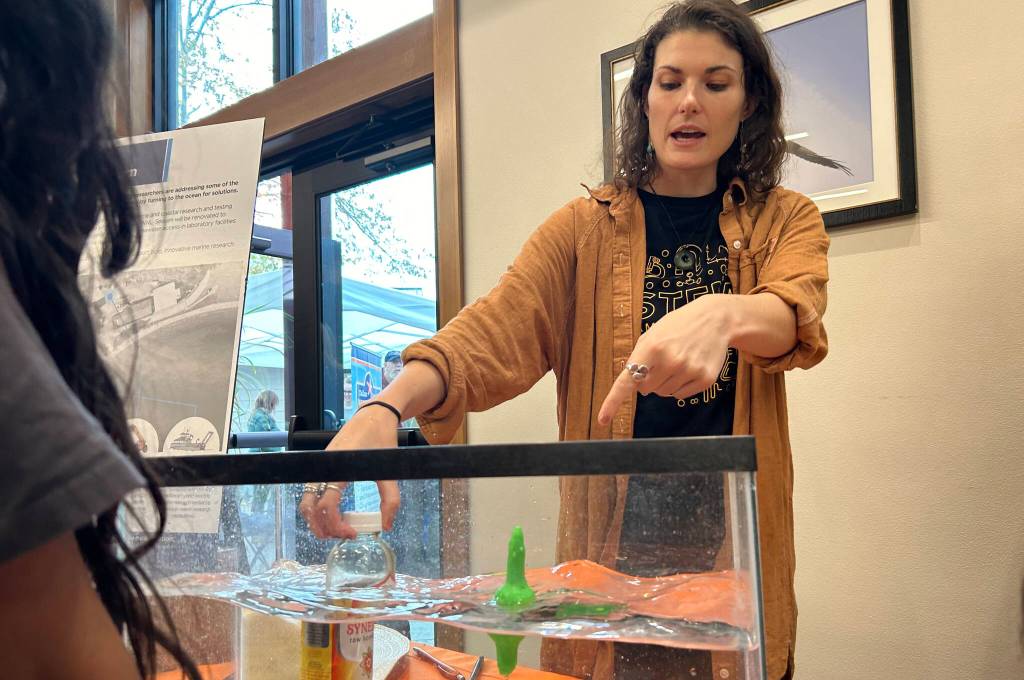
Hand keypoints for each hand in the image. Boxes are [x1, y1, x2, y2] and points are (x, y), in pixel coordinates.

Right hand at [299, 404, 401, 539]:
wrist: (374, 414)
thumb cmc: (382, 439)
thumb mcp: (390, 470)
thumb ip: (390, 498)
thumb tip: (386, 525)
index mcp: (339, 468)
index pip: (326, 505)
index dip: (336, 525)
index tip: (352, 533)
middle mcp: (324, 468)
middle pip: (309, 507)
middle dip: (322, 527)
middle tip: (342, 535)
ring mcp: (321, 466)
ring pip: (306, 501)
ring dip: (317, 520)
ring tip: (337, 529)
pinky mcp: (323, 465)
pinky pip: (312, 492)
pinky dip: (318, 508)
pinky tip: (336, 514)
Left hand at [598, 294, 732, 424]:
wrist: (716, 319)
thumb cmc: (678, 326)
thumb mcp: (653, 333)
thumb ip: (639, 357)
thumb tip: (633, 385)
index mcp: (652, 348)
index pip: (627, 381)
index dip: (612, 402)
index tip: (602, 420)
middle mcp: (670, 361)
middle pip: (645, 390)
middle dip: (648, 379)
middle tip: (660, 362)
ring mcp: (689, 371)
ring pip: (663, 394)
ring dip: (665, 382)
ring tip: (677, 361)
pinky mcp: (705, 380)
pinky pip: (680, 395)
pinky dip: (680, 386)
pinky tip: (689, 367)